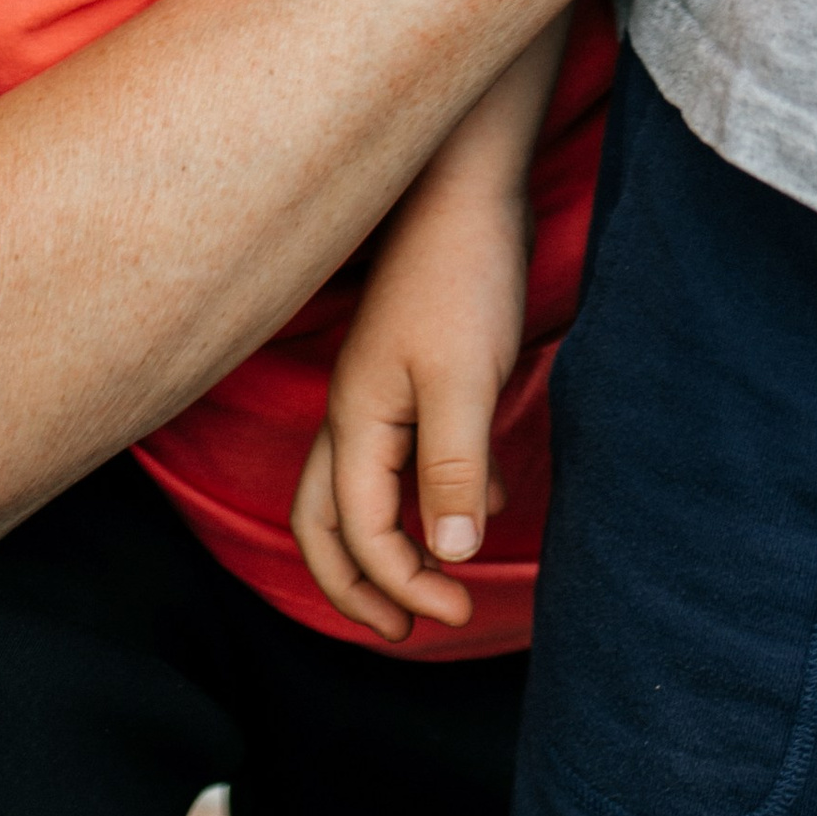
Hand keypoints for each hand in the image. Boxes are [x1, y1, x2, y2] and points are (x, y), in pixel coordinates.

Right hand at [290, 177, 531, 640]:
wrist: (470, 185)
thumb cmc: (460, 274)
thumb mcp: (465, 379)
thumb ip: (454, 467)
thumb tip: (452, 552)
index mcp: (357, 420)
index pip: (359, 531)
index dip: (402, 585)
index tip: (456, 612)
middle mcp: (356, 412)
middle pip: (326, 522)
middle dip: (359, 585)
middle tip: (406, 630)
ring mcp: (382, 389)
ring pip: (362, 488)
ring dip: (391, 542)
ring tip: (439, 579)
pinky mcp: (416, 370)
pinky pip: (408, 451)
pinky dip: (436, 488)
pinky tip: (490, 493)